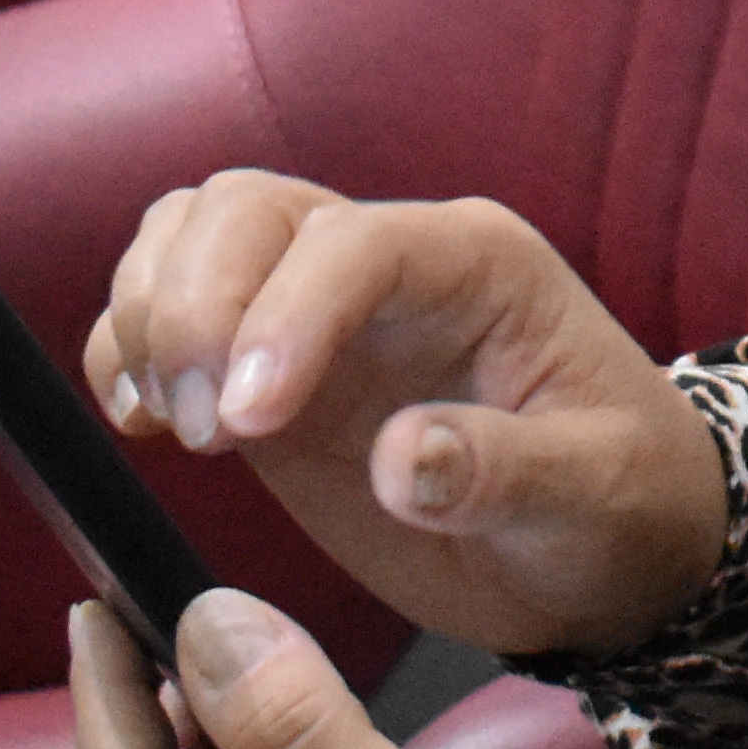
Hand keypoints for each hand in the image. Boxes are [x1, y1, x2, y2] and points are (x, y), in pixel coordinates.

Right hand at [87, 172, 726, 657]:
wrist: (607, 538)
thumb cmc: (619, 501)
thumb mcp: (595, 496)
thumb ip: (506, 472)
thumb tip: (401, 459)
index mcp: (479, 265)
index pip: (354, 244)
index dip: (283, 316)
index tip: (249, 428)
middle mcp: (392, 263)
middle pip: (247, 210)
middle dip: (194, 305)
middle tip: (208, 431)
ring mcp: (323, 307)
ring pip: (195, 233)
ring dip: (150, 314)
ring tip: (170, 424)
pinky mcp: (272, 362)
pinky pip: (169, 307)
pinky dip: (128, 347)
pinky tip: (142, 422)